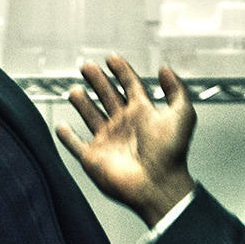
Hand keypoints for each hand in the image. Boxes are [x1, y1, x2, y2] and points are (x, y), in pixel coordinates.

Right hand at [54, 54, 197, 226]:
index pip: (130, 85)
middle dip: (97, 80)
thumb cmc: (171, 154)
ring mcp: (108, 141)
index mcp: (143, 113)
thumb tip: (165, 69)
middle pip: (107, 96)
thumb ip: (176, 89)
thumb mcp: (182, 114)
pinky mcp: (93, 158)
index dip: (122, 71)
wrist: (158, 185)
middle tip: (86, 66)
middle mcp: (124, 125)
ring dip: (82, 103)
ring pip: (91, 116)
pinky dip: (67, 137)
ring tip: (75, 90)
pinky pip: (76, 145)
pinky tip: (62, 127)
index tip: (112, 58)